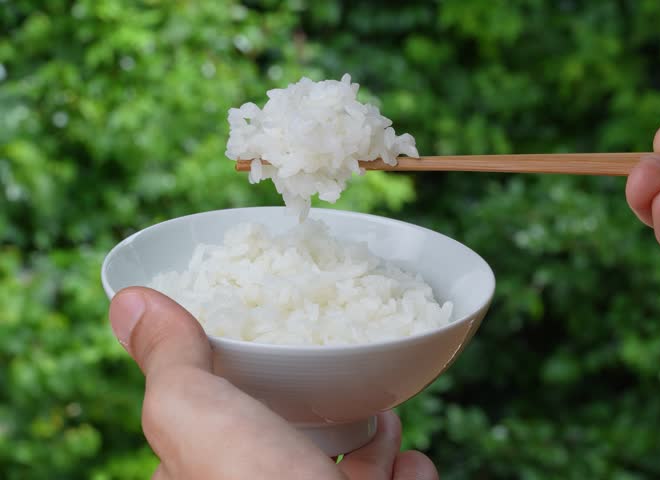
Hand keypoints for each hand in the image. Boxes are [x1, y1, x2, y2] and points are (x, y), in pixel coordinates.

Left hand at [109, 287, 437, 479]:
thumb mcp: (196, 415)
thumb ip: (169, 362)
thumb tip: (129, 302)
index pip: (211, 436)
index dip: (235, 396)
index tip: (264, 360)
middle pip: (288, 452)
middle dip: (323, 414)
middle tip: (341, 384)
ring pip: (346, 476)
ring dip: (375, 444)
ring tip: (387, 420)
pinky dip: (406, 474)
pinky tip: (410, 464)